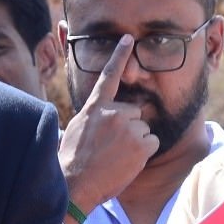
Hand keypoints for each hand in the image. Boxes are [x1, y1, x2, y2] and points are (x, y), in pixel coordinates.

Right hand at [59, 35, 158, 216]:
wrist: (75, 184)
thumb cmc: (71, 161)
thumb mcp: (76, 129)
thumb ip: (93, 116)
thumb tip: (100, 116)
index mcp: (95, 107)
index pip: (109, 75)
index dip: (120, 55)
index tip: (130, 38)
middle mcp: (113, 112)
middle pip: (134, 111)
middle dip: (128, 127)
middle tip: (111, 147)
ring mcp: (128, 127)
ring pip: (143, 129)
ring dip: (135, 142)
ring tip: (116, 156)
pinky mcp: (141, 144)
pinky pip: (152, 142)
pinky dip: (144, 153)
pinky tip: (127, 162)